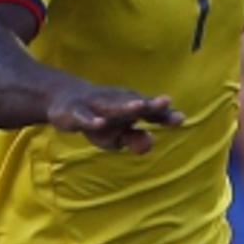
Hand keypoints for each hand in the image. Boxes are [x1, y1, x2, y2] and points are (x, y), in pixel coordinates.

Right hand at [46, 84, 183, 154]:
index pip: (150, 111)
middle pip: (134, 103)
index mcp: (129, 106)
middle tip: (165, 102)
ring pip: (111, 106)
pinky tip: (100, 123)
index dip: (164, 115)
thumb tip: (149, 144)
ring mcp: (95, 104)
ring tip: (139, 106)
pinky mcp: (74, 111)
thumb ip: (135, 139)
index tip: (179, 119)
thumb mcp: (117, 134)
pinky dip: (91, 119)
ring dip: (124, 106)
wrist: (64, 99)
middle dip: (149, 103)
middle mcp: (115, 101)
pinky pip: (83, 116)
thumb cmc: (99, 118)